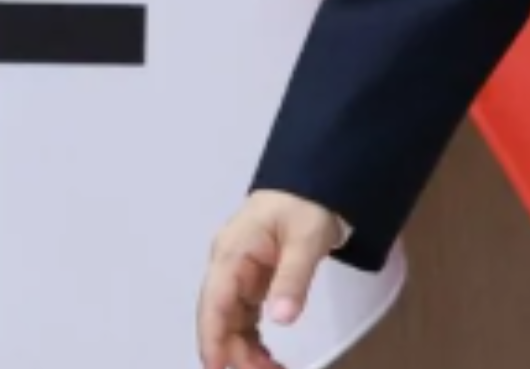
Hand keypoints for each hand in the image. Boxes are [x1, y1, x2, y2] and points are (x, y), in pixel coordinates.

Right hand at [195, 189, 345, 368]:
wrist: (316, 180)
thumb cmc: (307, 203)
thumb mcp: (306, 239)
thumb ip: (293, 278)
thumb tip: (281, 318)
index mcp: (232, 252)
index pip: (215, 301)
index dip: (213, 337)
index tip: (218, 367)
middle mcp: (228, 265)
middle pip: (221, 316)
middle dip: (236, 351)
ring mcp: (238, 273)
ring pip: (232, 321)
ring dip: (245, 350)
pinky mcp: (251, 280)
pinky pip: (245, 316)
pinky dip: (253, 339)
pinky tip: (267, 358)